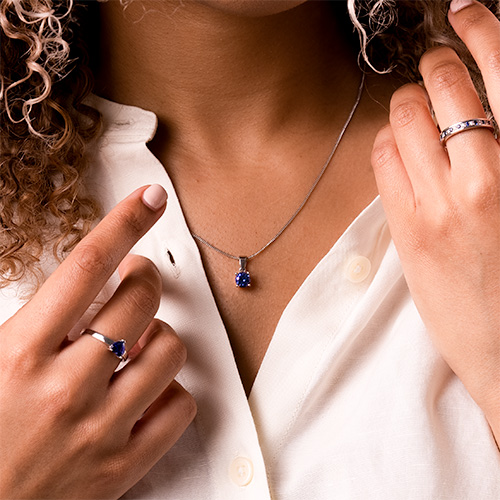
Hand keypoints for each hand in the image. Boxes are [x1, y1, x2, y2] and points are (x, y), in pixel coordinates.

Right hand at [0, 185, 196, 498]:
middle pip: (140, 300)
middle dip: (146, 278)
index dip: (124, 222)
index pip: (87, 266)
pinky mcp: (122, 467)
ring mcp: (99, 430)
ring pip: (170, 349)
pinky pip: (179, 409)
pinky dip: (172, 391)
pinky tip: (149, 390)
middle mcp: (65, 388)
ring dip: (160, 334)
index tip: (150, 199)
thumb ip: (28, 321)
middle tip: (137, 281)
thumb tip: (80, 284)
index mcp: (19, 354)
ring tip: (139, 341)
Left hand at [371, 0, 499, 439]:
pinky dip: (385, 142)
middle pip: (442, 90)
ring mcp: (437, 206)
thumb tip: (482, 116)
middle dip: (434, 68)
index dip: (480, 33)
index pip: (498, 76)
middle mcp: (483, 179)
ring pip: (402, 122)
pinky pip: (382, 163)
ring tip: (413, 108)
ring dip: (404, 103)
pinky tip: (396, 146)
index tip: (467, 15)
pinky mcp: (405, 230)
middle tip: (436, 67)